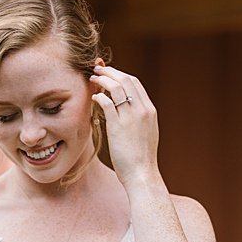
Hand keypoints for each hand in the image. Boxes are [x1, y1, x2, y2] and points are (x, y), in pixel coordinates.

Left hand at [90, 61, 160, 187]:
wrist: (142, 172)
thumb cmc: (140, 156)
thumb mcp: (144, 132)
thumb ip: (137, 118)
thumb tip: (126, 111)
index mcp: (149, 110)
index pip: (135, 83)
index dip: (120, 74)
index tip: (108, 73)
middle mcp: (142, 109)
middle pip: (126, 80)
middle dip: (110, 72)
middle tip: (97, 69)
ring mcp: (131, 117)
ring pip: (116, 88)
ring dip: (103, 80)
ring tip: (92, 78)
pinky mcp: (118, 126)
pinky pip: (107, 103)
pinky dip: (99, 96)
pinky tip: (93, 97)